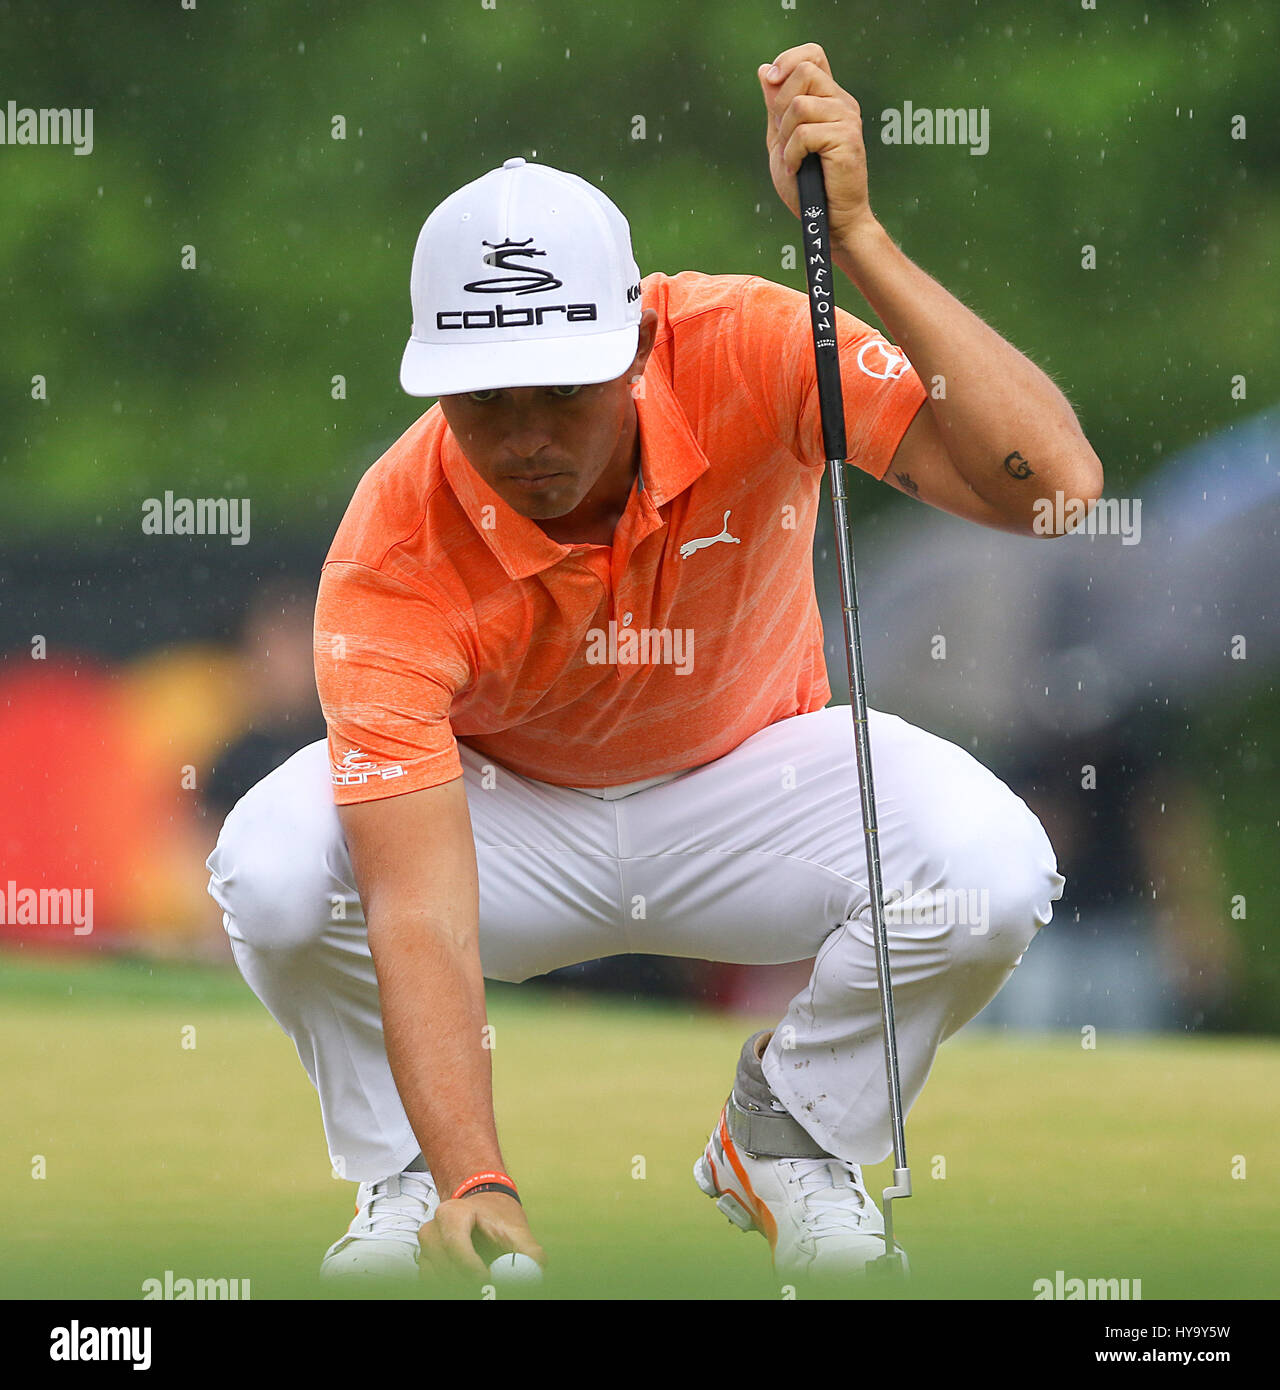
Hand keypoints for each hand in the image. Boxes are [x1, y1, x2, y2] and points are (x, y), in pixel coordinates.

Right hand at [418, 1191, 545, 1280]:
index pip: (455, 1244)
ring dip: (460, 1284)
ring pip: (438, 1277)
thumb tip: (537, 1268)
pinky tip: (470, 1283)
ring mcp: (426, 1247)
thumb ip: (528, 1249)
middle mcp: (433, 1229)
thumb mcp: (515, 1228)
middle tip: (489, 1288)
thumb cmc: (496, 1217)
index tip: (488, 1280)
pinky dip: (451, 1285)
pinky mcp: (426, 1263)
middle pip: (446, 1265)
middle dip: (468, 1281)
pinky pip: (433, 1282)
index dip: (471, 1267)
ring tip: (484, 1284)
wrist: (481, 1211)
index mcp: (452, 1213)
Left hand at [758, 43, 877, 249]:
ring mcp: (846, 119)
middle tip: (783, 137)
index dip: (788, 60)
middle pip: (804, 72)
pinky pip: (804, 132)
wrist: (829, 220)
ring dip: (785, 135)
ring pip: (800, 104)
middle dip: (780, 105)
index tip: (771, 80)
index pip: (812, 55)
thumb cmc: (807, 186)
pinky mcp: (846, 139)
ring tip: (791, 159)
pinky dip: (792, 154)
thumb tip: (764, 71)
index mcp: (828, 98)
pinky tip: (796, 169)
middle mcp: (841, 103)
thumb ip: (775, 107)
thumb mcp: (782, 140)